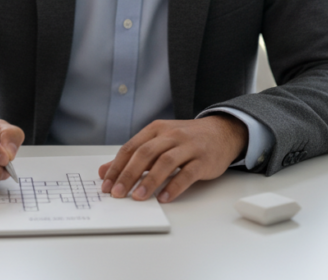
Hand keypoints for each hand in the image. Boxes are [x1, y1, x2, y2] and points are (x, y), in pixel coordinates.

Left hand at [98, 115, 246, 202]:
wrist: (221, 132)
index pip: (131, 148)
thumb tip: (105, 171)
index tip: (106, 184)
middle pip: (145, 154)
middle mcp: (171, 135)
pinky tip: (165, 198)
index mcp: (156, 129)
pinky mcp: (203, 160)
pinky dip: (175, 186)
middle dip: (128, 174)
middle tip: (118, 193)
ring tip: (138, 197)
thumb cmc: (185, 140)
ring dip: (150, 181)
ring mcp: (188, 147)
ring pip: (165, 162)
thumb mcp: (158, 142)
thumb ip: (133, 156)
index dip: (117, 166)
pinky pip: (187, 173)